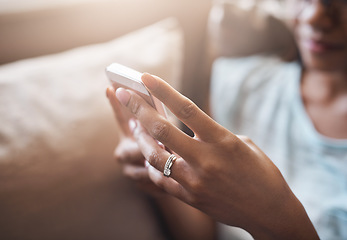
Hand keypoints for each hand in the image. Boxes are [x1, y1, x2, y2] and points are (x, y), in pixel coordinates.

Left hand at [111, 73, 318, 239]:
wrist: (268, 210)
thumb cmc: (260, 172)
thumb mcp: (240, 144)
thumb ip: (211, 136)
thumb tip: (187, 130)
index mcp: (222, 140)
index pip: (186, 109)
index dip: (163, 91)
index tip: (146, 77)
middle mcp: (206, 159)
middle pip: (163, 130)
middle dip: (139, 109)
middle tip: (123, 94)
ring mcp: (195, 181)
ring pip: (155, 157)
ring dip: (141, 139)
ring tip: (136, 126)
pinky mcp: (190, 197)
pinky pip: (161, 180)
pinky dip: (153, 165)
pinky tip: (151, 155)